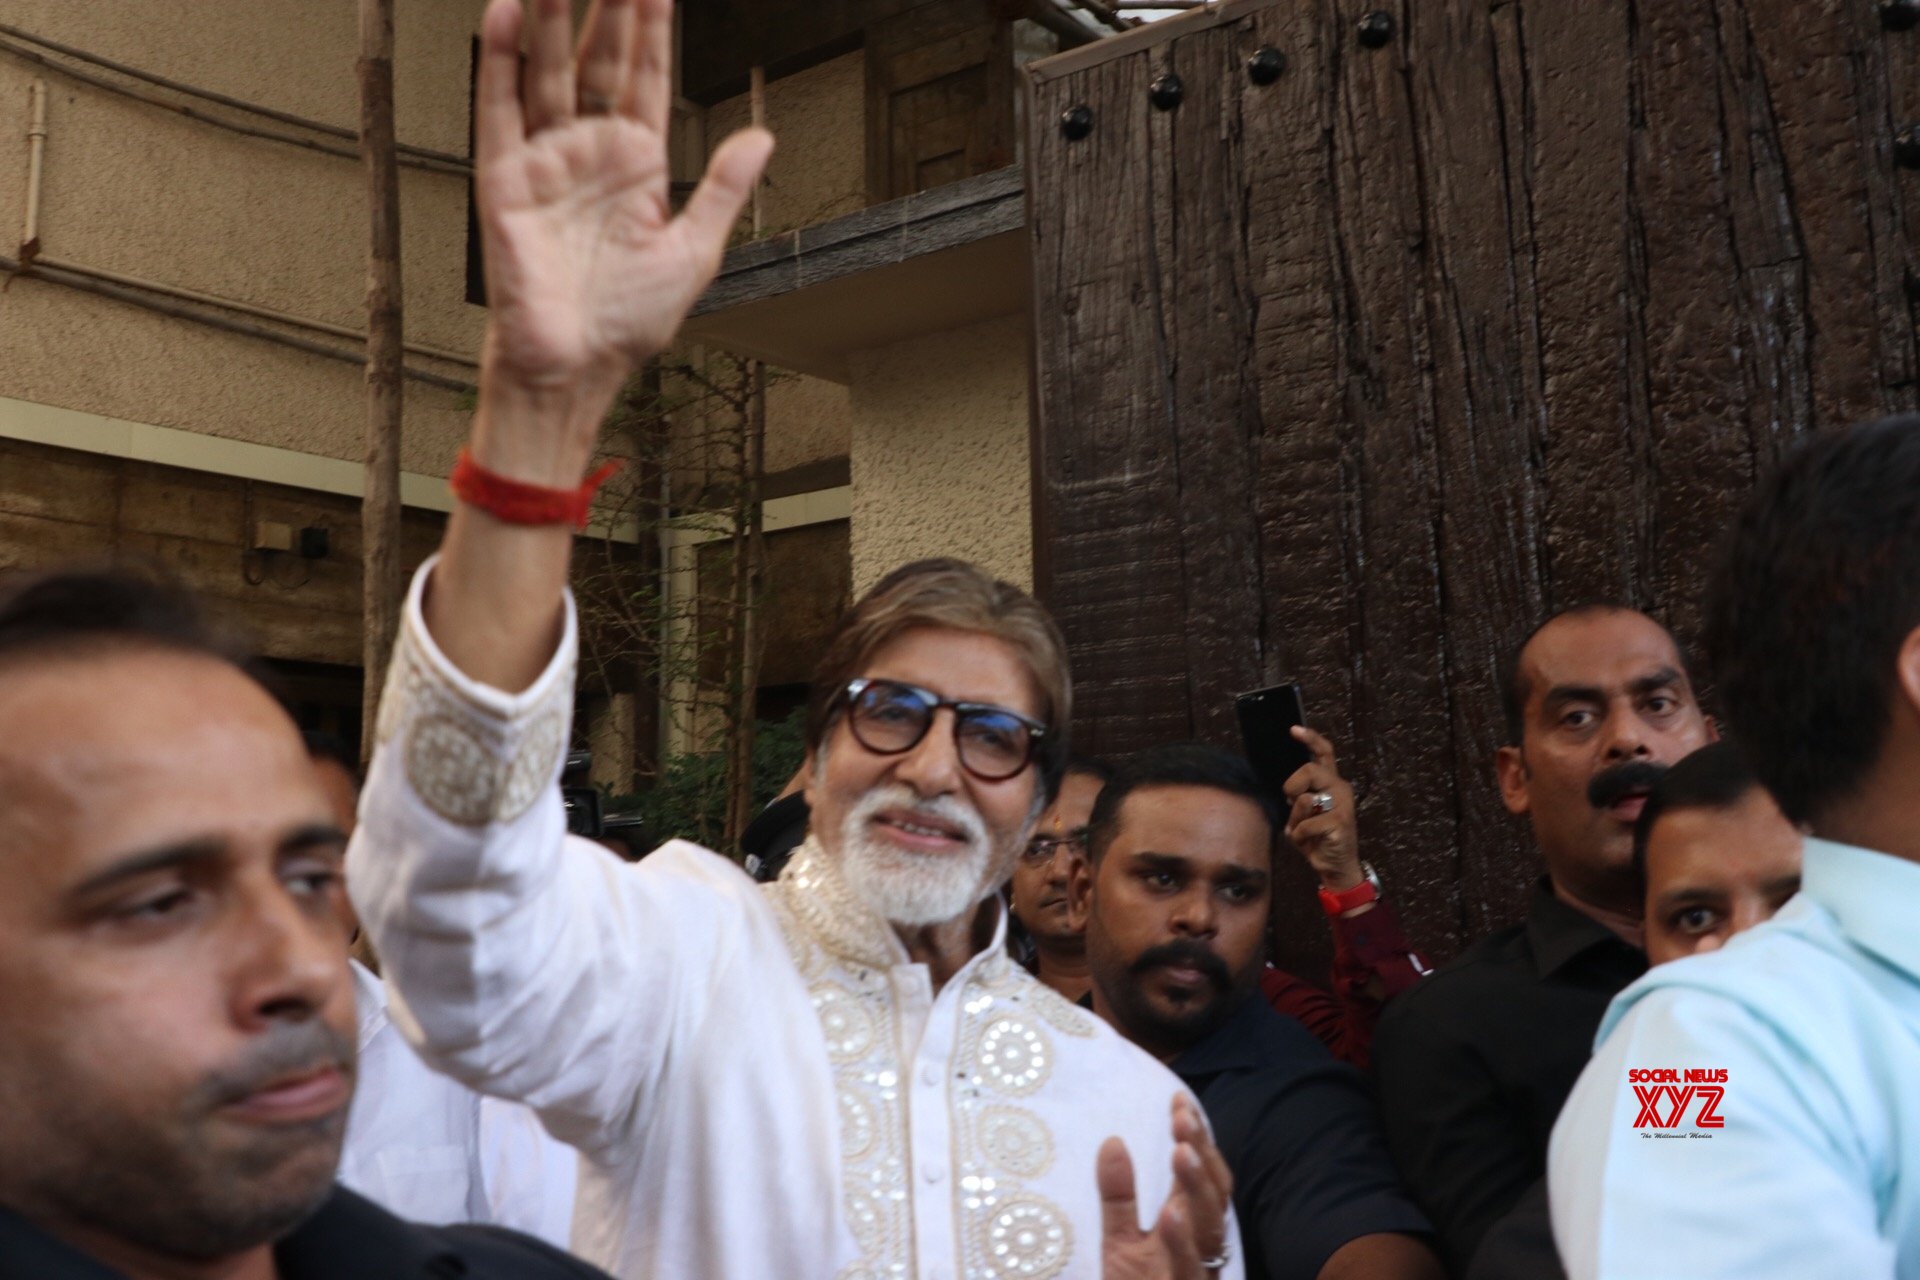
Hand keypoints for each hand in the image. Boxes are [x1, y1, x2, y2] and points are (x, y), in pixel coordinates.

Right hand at [472, 0, 771, 471]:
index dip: (651, 29)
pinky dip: (498, 59)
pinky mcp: (504, 179)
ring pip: (546, 69)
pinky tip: (504, 13)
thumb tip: (761, 137)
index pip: (645, 78)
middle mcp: (587, 152)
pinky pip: (498, 107)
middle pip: (597, 59)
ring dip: (549, 16)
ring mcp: (544, 160)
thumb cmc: (627, 324)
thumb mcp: (693, 251)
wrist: (576, 367)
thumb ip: (722, 187)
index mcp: (635, 165)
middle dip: (606, 7)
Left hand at [1100, 1096, 1234, 1278]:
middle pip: (1213, 1198)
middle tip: (1182, 1118)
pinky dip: (1181, 1245)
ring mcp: (1194, 1276)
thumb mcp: (1119, 1242)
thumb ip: (1118, 1196)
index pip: (1201, 1177)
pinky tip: (1169, 1215)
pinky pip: (1188, 1273)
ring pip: (1209, 1234)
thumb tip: (1111, 1140)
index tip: (1179, 1100)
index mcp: (1188, 1229)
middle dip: (1201, 1156)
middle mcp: (1200, 1251)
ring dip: (1197, 1191)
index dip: (1196, 1139)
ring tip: (1180, 1152)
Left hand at [1282, 726, 1363, 892]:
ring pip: (1305, 799)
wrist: (1336, 865)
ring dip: (1295, 819)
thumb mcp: (1303, 813)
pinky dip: (1300, 836)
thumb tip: (1289, 791)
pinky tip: (1309, 841)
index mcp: (1331, 782)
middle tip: (1290, 802)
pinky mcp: (1341, 822)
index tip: (1293, 729)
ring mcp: (1343, 805)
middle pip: (1309, 769)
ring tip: (1303, 830)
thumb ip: (1297, 797)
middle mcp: (1340, 788)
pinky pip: (1306, 824)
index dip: (1310, 738)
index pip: (1324, 752)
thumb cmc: (1317, 837)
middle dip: (1292, 786)